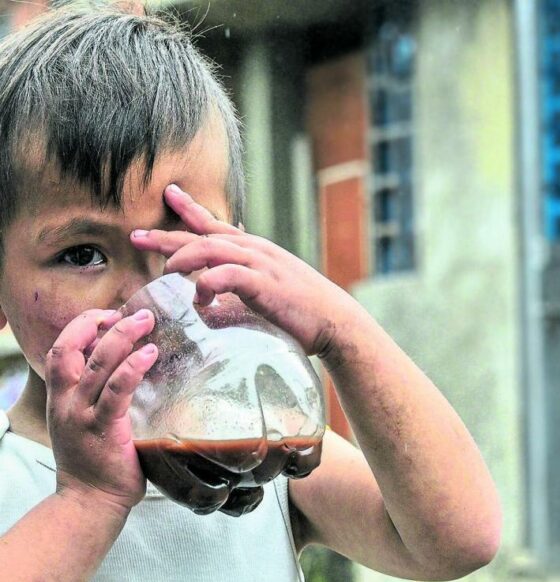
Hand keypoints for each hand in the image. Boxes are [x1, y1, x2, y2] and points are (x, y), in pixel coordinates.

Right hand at [46, 309, 158, 512]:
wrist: (89, 502)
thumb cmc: (95, 462)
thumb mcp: (83, 422)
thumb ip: (95, 396)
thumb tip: (126, 366)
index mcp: (61, 399)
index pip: (61, 351)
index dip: (82, 327)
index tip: (108, 316)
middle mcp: (66, 403)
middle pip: (72, 350)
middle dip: (99, 323)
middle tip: (136, 313)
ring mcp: (83, 416)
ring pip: (97, 365)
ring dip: (122, 337)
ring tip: (146, 321)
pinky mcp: (104, 430)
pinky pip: (117, 392)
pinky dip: (132, 369)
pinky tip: (150, 354)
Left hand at [131, 184, 362, 359]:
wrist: (335, 321)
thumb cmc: (302, 310)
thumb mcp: (269, 288)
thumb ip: (243, 284)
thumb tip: (218, 291)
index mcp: (254, 250)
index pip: (215, 224)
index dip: (189, 209)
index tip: (167, 194)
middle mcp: (255, 250)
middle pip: (202, 235)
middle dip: (167, 235)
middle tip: (137, 236)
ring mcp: (260, 264)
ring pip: (210, 249)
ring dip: (183, 258)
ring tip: (166, 271)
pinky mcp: (264, 284)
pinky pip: (227, 275)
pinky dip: (207, 284)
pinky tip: (200, 299)